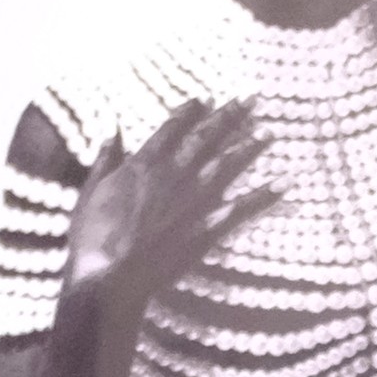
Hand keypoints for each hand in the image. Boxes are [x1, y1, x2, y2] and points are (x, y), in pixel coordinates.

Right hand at [61, 103, 272, 309]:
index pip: (173, 127)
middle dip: (231, 117)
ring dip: (251, 147)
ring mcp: (194, 203)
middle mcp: (174, 176)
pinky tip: (284, 183)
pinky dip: (265, 196)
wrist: (109, 278)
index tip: (208, 98)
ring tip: (269, 133)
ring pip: (228, 166)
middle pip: (207, 139)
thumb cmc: (92, 239)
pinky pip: (243, 209)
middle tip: (253, 98)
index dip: (192, 111)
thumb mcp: (91, 190)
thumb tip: (113, 127)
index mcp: (144, 164)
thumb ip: (106, 157)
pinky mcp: (207, 230)